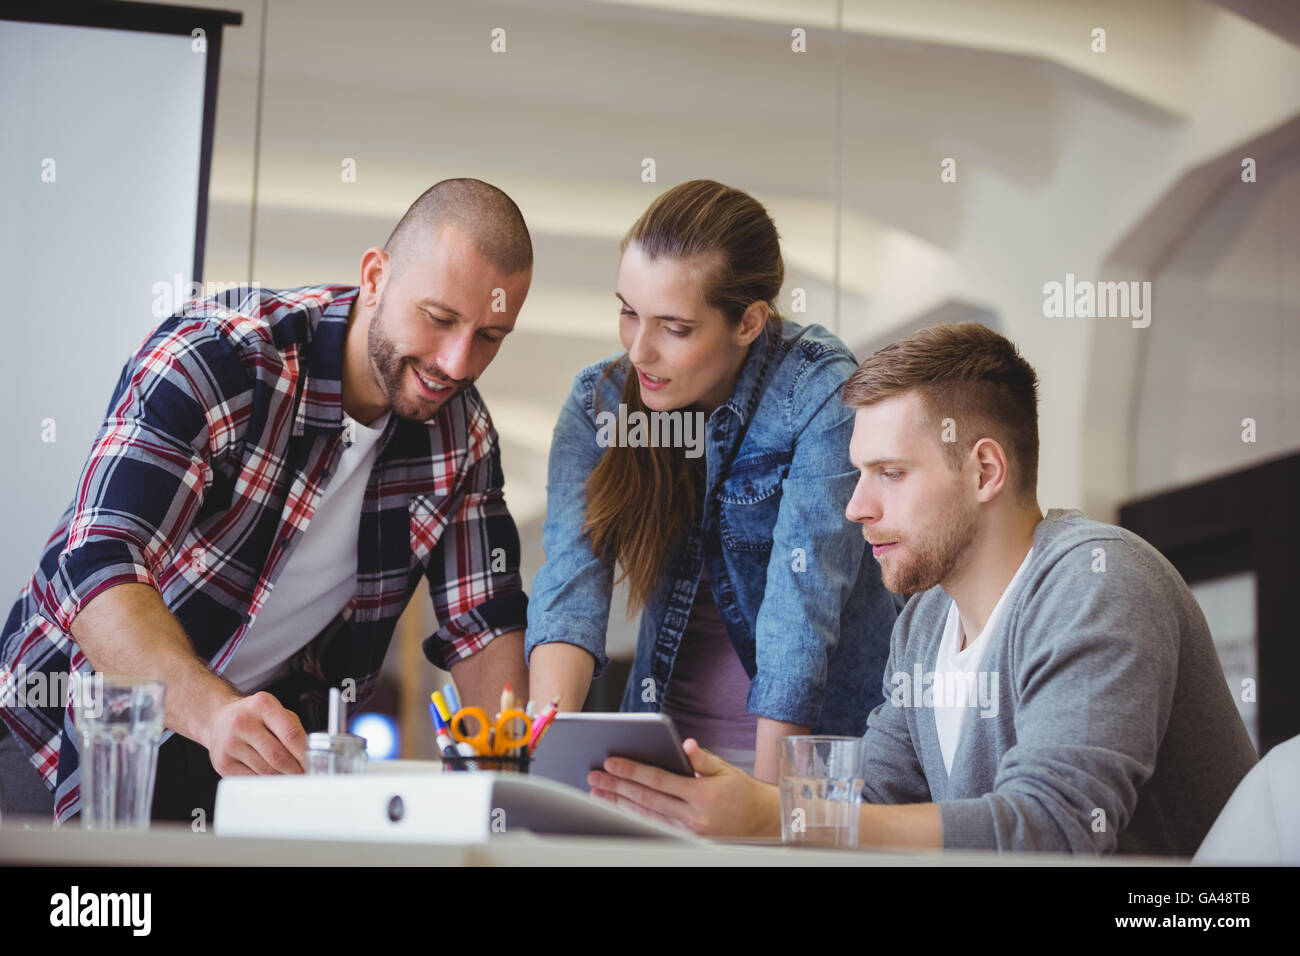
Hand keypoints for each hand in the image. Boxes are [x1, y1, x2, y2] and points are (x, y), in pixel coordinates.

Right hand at [202, 691, 307, 775]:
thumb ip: (294, 730)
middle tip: (306, 776)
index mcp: (263, 705)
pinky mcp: (222, 762)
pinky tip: (273, 779)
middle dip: (296, 770)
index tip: (316, 764)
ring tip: (292, 778)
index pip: (291, 734)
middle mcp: (243, 722)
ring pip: (265, 771)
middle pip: (278, 756)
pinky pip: (251, 779)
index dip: (306, 754)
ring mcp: (230, 743)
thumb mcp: (276, 712)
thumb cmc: (254, 716)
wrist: (219, 719)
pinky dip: (266, 783)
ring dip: (283, 778)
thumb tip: (311, 756)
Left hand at [588, 738, 780, 837]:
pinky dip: (634, 815)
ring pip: (646, 815)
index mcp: (702, 795)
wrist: (762, 823)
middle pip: (646, 800)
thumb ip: (702, 758)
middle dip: (617, 786)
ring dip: (620, 803)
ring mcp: (688, 832)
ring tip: (599, 791)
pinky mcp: (686, 840)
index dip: (633, 771)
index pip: (659, 780)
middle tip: (594, 776)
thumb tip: (685, 744)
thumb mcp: (725, 770)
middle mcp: (693, 817)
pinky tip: (619, 807)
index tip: (611, 762)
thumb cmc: (742, 792)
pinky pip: (655, 826)